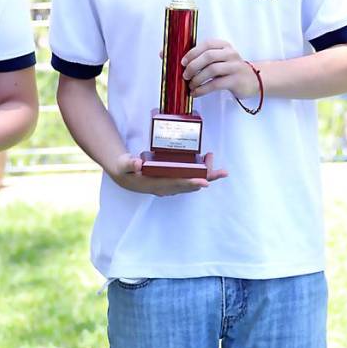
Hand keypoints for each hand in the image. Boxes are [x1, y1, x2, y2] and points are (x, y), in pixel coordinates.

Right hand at [108, 151, 226, 196]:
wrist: (124, 176)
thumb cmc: (125, 169)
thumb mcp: (124, 165)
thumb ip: (129, 163)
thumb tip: (137, 163)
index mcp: (157, 184)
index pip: (177, 184)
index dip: (191, 182)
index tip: (205, 182)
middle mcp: (166, 187)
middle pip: (190, 184)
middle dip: (207, 177)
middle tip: (222, 171)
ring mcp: (170, 186)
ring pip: (192, 182)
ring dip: (205, 174)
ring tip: (213, 159)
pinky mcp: (172, 182)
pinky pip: (189, 179)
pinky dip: (199, 173)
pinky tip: (205, 163)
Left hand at [182, 39, 257, 98]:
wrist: (253, 80)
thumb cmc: (231, 70)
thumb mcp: (221, 59)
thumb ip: (206, 58)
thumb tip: (183, 63)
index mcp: (224, 46)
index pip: (207, 44)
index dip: (192, 52)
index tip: (183, 62)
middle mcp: (230, 54)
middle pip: (208, 56)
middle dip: (193, 66)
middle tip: (185, 75)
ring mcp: (234, 67)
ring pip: (212, 70)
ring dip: (197, 79)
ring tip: (191, 85)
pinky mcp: (236, 80)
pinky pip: (215, 84)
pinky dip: (202, 89)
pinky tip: (196, 93)